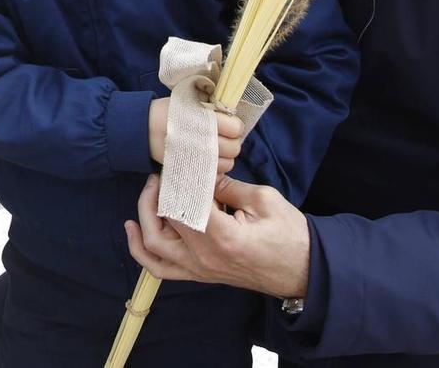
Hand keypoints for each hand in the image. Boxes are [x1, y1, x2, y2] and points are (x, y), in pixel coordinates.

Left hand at [123, 173, 311, 299]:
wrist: (303, 271)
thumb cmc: (289, 235)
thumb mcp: (263, 200)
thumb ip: (227, 185)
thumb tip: (201, 173)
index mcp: (222, 237)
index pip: (180, 205)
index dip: (172, 182)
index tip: (176, 163)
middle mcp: (205, 258)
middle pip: (160, 225)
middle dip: (153, 196)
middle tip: (160, 175)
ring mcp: (200, 271)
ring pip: (153, 249)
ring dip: (143, 220)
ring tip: (148, 194)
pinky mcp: (200, 275)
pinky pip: (161, 268)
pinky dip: (142, 250)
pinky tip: (134, 229)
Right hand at [145, 99, 245, 174]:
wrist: (144, 129)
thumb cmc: (167, 112)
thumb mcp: (190, 101)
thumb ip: (211, 109)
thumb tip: (230, 115)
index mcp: (206, 120)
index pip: (236, 128)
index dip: (234, 125)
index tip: (228, 124)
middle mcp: (205, 141)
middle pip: (234, 148)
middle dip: (231, 142)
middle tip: (222, 137)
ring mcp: (200, 158)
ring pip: (228, 164)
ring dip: (225, 157)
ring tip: (215, 149)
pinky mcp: (193, 170)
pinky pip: (215, 173)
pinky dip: (215, 168)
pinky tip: (207, 159)